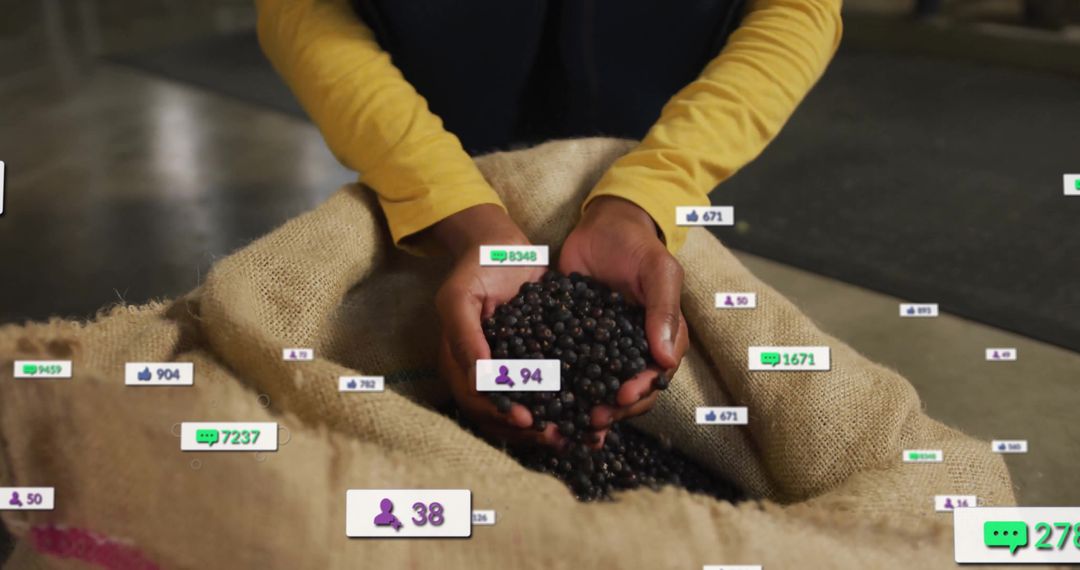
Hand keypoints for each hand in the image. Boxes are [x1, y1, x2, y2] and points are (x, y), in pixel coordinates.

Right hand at [431, 205, 562, 445]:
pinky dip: (571, 404)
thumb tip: (479, 379)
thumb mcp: (461, 296)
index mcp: (461, 364)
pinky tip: (593, 413)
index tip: (526, 420)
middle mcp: (487, 374)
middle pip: (504, 415)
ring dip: (554, 426)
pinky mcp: (540, 361)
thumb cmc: (477, 267)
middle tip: (559, 438)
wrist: (506, 245)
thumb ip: (465, 336)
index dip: (501, 413)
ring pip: (531, 408)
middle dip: (531, 431)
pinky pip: (553, 390)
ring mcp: (514, 369)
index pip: (477, 400)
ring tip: (581, 436)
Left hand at [559, 196, 688, 444]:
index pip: (655, 376)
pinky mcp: (573, 341)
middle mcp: (632, 351)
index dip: (641, 391)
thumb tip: (665, 359)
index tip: (622, 397)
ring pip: (598, 388)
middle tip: (592, 419)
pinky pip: (568, 369)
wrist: (602, 226)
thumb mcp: (658, 272)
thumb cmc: (637, 247)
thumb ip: (663, 311)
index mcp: (660, 339)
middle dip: (613, 410)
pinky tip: (545, 400)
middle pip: (627, 393)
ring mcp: (601, 349)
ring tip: (571, 421)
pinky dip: (560, 388)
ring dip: (587, 407)